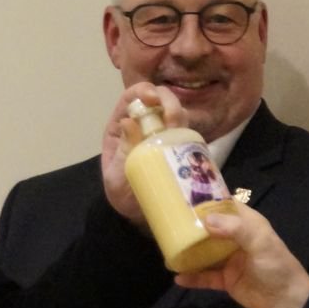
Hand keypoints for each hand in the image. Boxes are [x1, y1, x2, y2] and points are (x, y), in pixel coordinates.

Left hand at [100, 83, 186, 224]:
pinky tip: (191, 145)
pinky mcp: (180, 147)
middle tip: (172, 119)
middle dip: (168, 102)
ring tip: (179, 133)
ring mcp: (164, 135)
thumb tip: (128, 122)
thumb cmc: (123, 195)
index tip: (152, 98)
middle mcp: (144, 126)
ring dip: (181, 116)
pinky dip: (192, 134)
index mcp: (122, 127)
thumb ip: (122, 152)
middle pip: (159, 99)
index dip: (143, 90)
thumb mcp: (116, 177)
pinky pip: (189, 133)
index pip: (132, 97)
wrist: (139, 217)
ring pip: (177, 112)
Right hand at [176, 201, 308, 307]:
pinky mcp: (226, 280)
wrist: (286, 304)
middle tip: (168, 221)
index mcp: (248, 224)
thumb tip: (206, 219)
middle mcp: (237, 239)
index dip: (208, 200)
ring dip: (189, 252)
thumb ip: (236, 229)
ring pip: (205, 252)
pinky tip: (177, 277)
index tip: (184, 196)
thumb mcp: (260, 243)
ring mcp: (230, 260)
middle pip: (211, 229)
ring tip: (168, 249)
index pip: (226, 206)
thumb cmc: (276, 267)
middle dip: (192, 226)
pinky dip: (192, 277)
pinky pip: (206, 277)